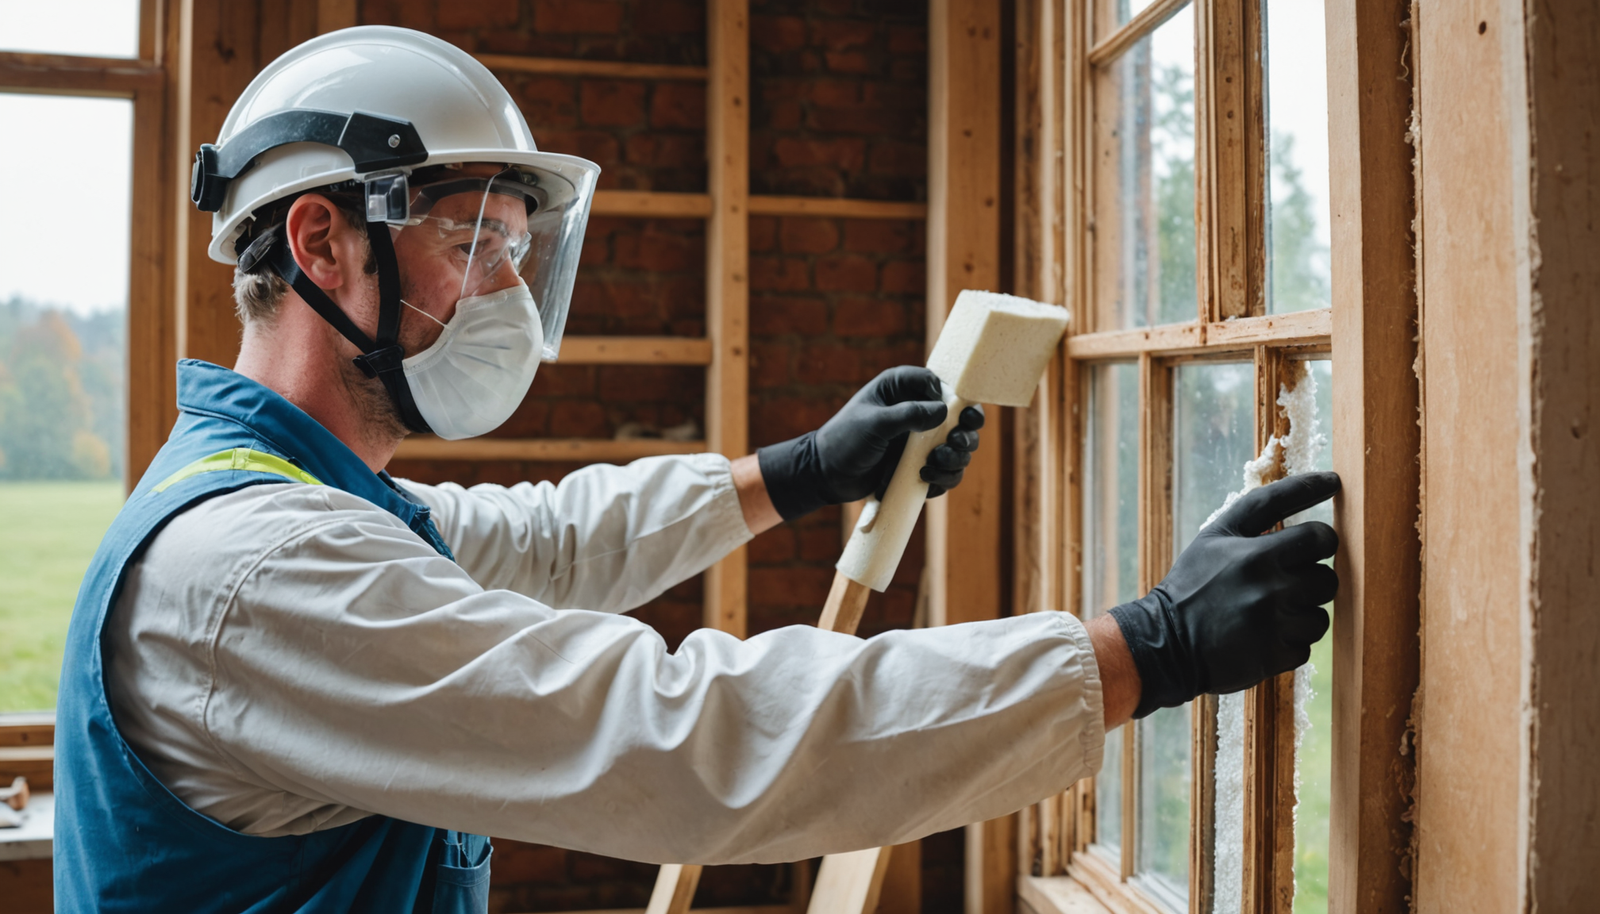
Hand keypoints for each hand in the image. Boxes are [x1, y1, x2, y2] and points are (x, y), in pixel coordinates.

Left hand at [757, 366, 985, 521]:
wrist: (826, 475)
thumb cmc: (844, 440)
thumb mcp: (875, 423)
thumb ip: (909, 414)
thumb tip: (944, 411)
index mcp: (902, 389)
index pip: (942, 385)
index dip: (959, 399)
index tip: (963, 416)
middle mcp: (916, 412)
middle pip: (960, 419)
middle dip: (963, 433)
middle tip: (954, 443)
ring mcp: (921, 441)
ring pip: (958, 449)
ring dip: (955, 458)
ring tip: (933, 465)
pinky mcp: (921, 466)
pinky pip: (947, 472)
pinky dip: (944, 478)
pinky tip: (925, 479)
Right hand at [1109, 472, 1339, 718]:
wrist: (1165, 643)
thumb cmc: (1193, 581)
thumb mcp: (1217, 533)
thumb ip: (1267, 504)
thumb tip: (1329, 480)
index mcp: (1257, 555)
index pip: (1321, 538)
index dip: (1320, 540)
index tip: (1310, 544)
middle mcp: (1270, 590)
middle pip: (1327, 579)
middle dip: (1310, 579)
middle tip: (1281, 582)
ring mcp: (1274, 626)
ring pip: (1321, 615)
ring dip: (1301, 613)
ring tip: (1268, 611)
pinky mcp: (1276, 657)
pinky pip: (1306, 646)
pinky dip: (1289, 642)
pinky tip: (1262, 635)